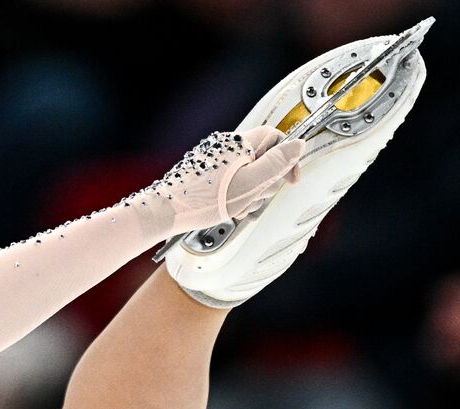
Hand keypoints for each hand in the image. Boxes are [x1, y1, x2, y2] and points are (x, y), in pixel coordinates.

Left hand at [149, 126, 305, 236]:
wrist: (166, 212)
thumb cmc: (203, 200)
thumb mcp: (251, 183)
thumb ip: (277, 163)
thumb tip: (300, 144)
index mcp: (240, 143)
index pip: (277, 138)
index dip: (288, 159)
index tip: (290, 180)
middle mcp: (226, 146)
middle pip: (264, 159)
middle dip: (266, 183)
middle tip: (255, 197)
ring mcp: (214, 159)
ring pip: (248, 174)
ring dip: (250, 194)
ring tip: (239, 207)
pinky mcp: (205, 173)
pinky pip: (232, 182)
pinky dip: (235, 196)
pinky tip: (229, 210)